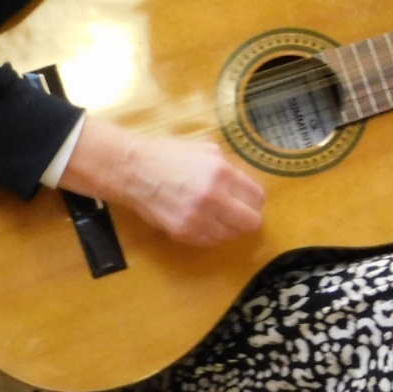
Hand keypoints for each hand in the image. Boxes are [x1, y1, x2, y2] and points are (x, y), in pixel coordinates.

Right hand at [60, 117, 265, 246]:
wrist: (135, 172)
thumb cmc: (171, 155)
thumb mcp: (208, 150)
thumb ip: (230, 168)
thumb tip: (245, 184)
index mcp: (222, 173)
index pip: (257, 197)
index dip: (257, 200)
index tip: (252, 200)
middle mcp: (213, 198)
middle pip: (250, 222)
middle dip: (250, 217)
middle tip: (242, 213)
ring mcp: (197, 219)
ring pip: (231, 235)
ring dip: (231, 228)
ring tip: (222, 217)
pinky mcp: (183, 233)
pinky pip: (210, 242)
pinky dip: (213, 235)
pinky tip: (207, 223)